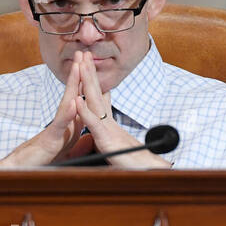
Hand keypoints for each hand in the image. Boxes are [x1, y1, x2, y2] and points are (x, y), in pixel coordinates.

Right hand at [0, 55, 87, 167]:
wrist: (26, 170)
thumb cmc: (46, 160)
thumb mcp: (68, 151)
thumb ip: (79, 143)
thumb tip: (90, 138)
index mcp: (69, 123)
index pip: (80, 99)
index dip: (87, 83)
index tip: (94, 67)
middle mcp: (62, 121)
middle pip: (73, 93)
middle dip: (79, 73)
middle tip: (83, 53)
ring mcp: (56, 127)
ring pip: (67, 102)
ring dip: (73, 84)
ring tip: (79, 66)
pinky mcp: (51, 138)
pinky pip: (61, 123)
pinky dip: (68, 112)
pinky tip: (75, 101)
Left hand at [72, 51, 169, 169]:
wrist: (148, 172)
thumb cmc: (134, 162)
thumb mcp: (118, 146)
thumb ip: (111, 137)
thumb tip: (108, 132)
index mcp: (109, 123)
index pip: (100, 96)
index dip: (93, 80)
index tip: (87, 64)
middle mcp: (108, 121)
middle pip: (97, 92)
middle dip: (89, 71)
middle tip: (83, 53)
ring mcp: (107, 128)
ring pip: (95, 101)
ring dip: (87, 81)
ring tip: (81, 64)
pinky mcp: (106, 140)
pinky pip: (93, 123)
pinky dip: (84, 111)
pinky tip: (77, 100)